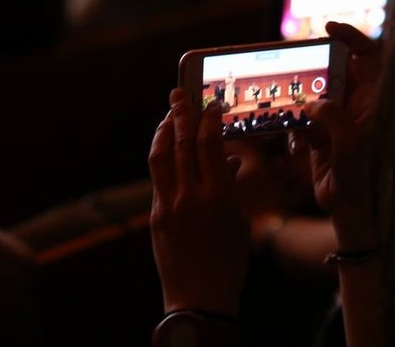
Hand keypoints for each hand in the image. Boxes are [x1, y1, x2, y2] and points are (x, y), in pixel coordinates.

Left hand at [149, 87, 247, 317]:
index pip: (210, 146)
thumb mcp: (238, 221)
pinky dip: (162, 157)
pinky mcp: (156, 215)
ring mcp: (169, 205)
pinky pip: (157, 177)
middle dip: (182, 115)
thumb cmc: (229, 262)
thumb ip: (229, 187)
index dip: (209, 120)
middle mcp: (191, 196)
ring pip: (162, 156)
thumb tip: (223, 160)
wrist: (200, 298)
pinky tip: (166, 148)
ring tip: (168, 114)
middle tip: (180, 95)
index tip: (210, 104)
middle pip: (183, 144)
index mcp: (219, 197)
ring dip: (165, 131)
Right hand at [290, 22, 379, 248]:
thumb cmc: (364, 176)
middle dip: (315, 71)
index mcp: (374, 100)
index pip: (369, 56)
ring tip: (294, 113)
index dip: (352, 37)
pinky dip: (296, 131)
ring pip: (314, 95)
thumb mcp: (351, 141)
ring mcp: (338, 120)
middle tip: (297, 69)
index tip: (328, 28)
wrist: (352, 209)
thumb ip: (332, 115)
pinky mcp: (319, 136)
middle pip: (336, 72)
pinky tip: (300, 148)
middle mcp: (357, 105)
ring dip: (301, 104)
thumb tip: (314, 104)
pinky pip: (302, 121)